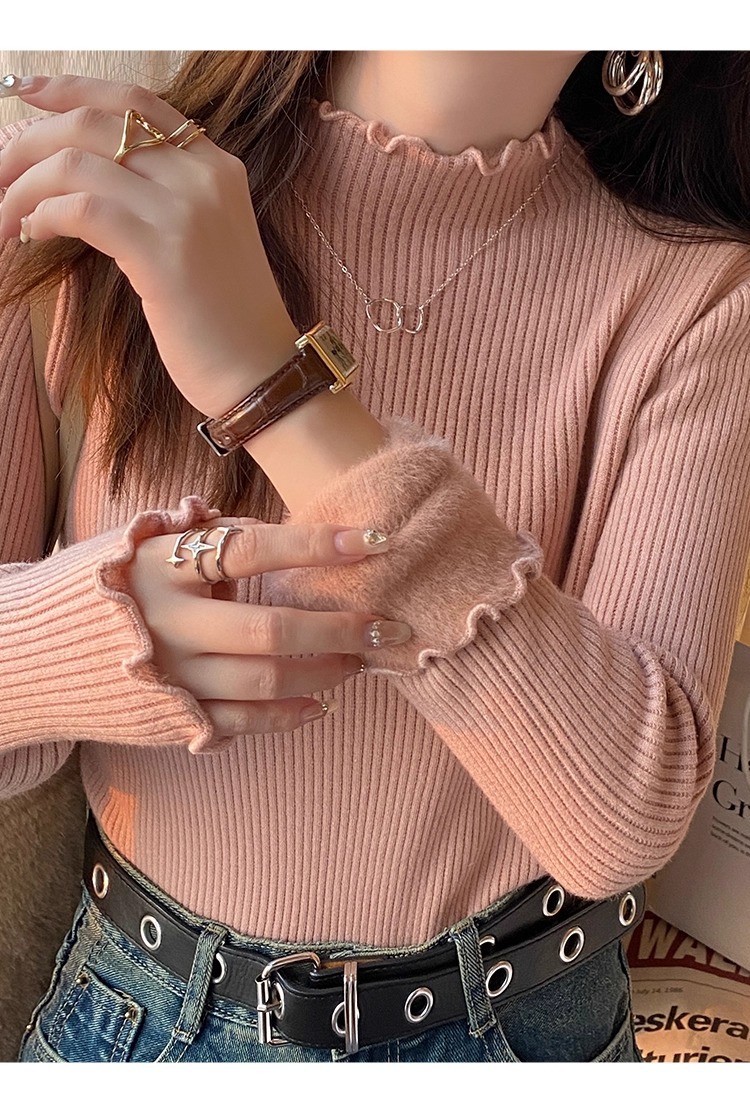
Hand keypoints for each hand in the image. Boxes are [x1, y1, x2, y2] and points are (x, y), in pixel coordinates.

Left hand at [0, 73, 298, 417]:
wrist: (262, 371)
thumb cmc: (226, 320)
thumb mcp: (205, 241)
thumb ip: (163, 200)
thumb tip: (83, 182)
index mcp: (215, 166)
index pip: (136, 101)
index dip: (73, 89)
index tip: (27, 94)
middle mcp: (202, 176)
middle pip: (94, 123)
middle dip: (29, 142)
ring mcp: (184, 211)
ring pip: (76, 162)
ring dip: (23, 187)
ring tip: (5, 217)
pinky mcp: (162, 252)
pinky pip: (80, 209)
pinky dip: (41, 216)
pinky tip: (31, 236)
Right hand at [128, 518, 410, 736]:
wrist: (33, 656)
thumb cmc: (106, 589)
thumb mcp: (139, 545)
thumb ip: (202, 535)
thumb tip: (268, 529)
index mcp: (160, 566)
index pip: (250, 549)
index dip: (316, 544)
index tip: (377, 540)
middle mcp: (165, 623)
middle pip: (269, 630)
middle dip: (340, 629)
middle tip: (387, 627)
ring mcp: (169, 677)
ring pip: (265, 681)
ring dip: (326, 671)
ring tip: (361, 659)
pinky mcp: (172, 719)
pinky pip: (244, 723)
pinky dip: (290, 714)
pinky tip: (323, 702)